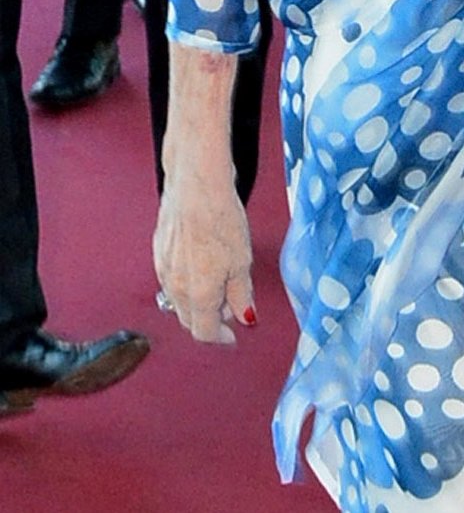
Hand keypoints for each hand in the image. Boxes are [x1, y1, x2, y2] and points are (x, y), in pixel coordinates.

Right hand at [153, 170, 254, 344]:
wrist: (195, 185)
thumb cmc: (221, 219)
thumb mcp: (242, 262)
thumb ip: (242, 295)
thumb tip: (245, 318)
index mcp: (198, 296)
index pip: (205, 333)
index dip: (222, 338)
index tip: (233, 334)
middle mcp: (175, 288)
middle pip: (189, 319)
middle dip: (210, 319)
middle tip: (231, 306)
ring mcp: (163, 269)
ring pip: (178, 299)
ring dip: (197, 300)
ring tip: (219, 281)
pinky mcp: (158, 251)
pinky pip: (171, 278)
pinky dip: (186, 281)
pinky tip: (201, 262)